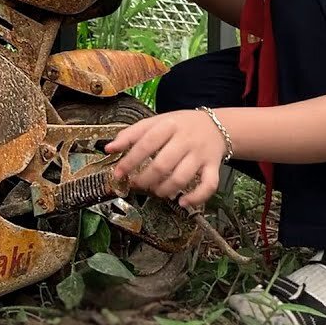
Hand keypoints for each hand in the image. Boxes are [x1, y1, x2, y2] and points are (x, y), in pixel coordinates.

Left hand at [104, 110, 225, 207]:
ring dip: (164, 190)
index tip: (117, 173)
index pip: (146, 144)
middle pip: (162, 165)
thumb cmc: (180, 125)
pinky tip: (182, 202)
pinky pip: (208, 186)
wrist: (217, 125)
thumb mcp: (156, 122)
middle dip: (144, 180)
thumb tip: (109, 149)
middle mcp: (186, 140)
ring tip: (155, 191)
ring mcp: (201, 155)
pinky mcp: (214, 167)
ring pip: (182, 178)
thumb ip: (132, 134)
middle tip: (136, 185)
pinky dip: (195, 198)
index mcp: (169, 125)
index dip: (129, 161)